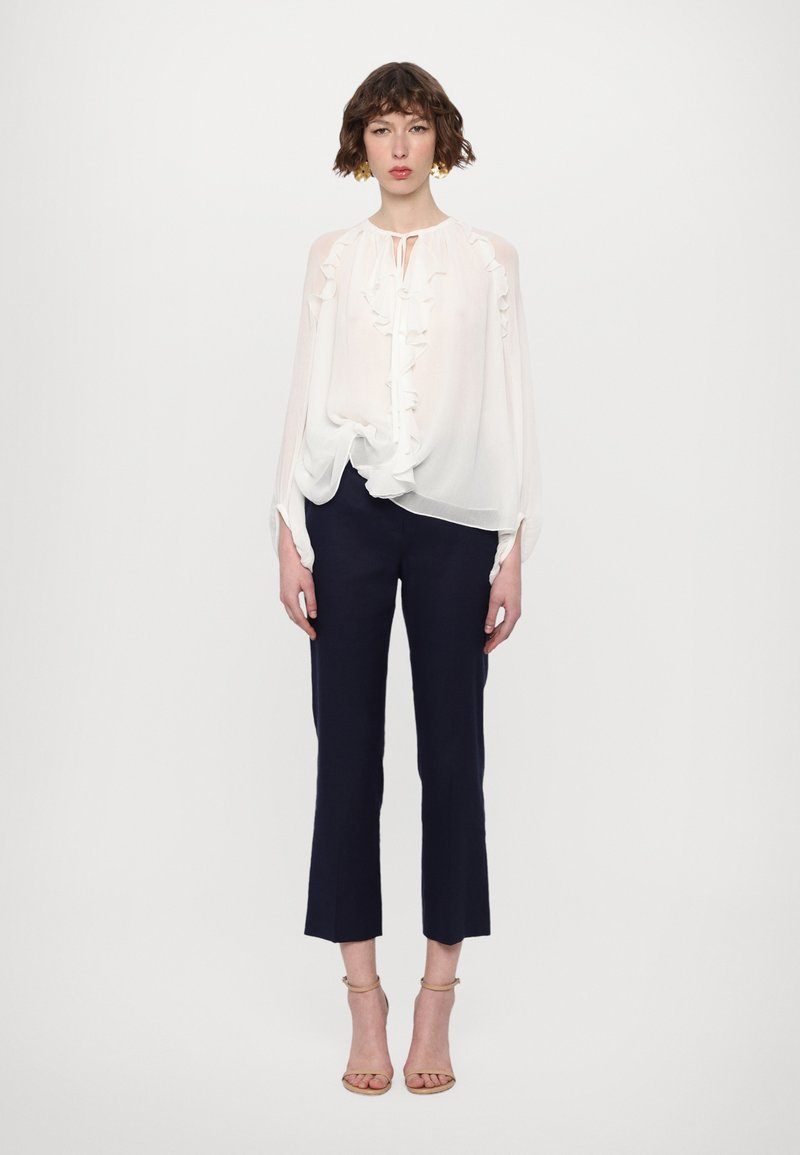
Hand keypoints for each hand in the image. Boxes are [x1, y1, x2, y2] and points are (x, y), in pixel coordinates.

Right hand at [278, 520, 317, 639]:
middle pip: (294, 618)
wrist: (288, 555)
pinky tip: (302, 615)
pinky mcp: (284, 592)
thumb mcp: (309, 584)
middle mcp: (284, 599)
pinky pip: (290, 608)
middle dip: (303, 626)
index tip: (314, 635)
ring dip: (299, 621)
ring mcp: (283, 596)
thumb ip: (311, 601)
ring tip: (309, 626)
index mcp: (290, 598)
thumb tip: (313, 615)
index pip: (299, 618)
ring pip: (291, 614)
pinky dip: (296, 614)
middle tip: (313, 633)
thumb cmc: (299, 567)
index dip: (307, 628)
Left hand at [483, 539, 521, 653]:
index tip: (486, 650)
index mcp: (513, 613)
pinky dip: (499, 627)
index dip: (494, 643)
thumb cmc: (503, 581)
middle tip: (485, 648)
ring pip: (506, 627)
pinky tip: (492, 629)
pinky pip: (506, 620)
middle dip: (496, 641)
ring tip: (487, 641)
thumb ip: (491, 616)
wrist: (510, 567)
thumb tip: (487, 631)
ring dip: (497, 634)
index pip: (503, 633)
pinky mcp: (512, 604)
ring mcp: (515, 609)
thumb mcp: (494, 599)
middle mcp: (516, 613)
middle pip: (506, 632)